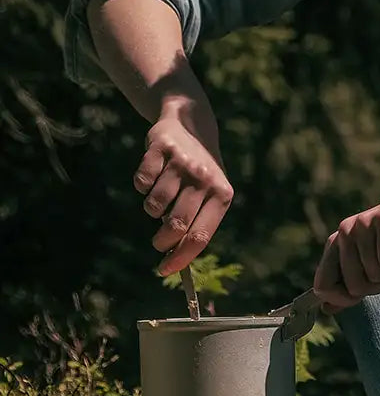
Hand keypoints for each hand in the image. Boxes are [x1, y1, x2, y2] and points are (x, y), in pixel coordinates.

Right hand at [134, 104, 233, 274]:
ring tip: (161, 200)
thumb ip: (198, 222)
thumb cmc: (201, 172)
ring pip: (155, 205)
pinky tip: (153, 177)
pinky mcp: (160, 149)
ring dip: (152, 210)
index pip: (201, 235)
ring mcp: (182, 163)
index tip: (165, 270)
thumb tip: (176, 258)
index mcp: (222, 196)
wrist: (192, 124)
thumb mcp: (211, 194)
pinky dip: (142, 187)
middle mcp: (204, 180)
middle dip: (163, 241)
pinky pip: (141, 183)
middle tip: (159, 243)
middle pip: (177, 225)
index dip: (181, 258)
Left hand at [313, 178, 379, 312]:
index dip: (343, 299)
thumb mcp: (373, 268)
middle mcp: (344, 232)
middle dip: (377, 287)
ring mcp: (362, 224)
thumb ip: (350, 286)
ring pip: (374, 275)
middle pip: (353, 286)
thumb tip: (326, 309)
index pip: (322, 285)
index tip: (363, 295)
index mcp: (336, 244)